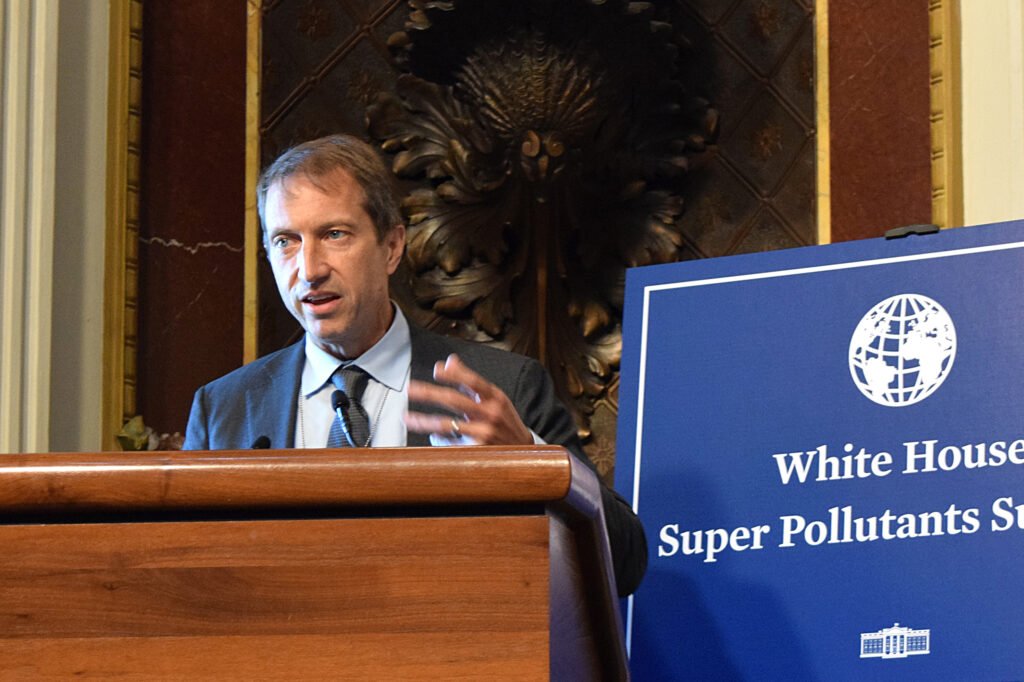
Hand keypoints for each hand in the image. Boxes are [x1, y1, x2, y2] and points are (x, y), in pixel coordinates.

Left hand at [404, 354, 532, 445]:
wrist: (523, 450)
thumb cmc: (505, 420)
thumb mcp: (494, 397)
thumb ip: (470, 380)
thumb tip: (449, 361)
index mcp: (495, 397)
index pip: (473, 381)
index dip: (454, 375)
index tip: (436, 370)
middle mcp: (490, 414)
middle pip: (455, 401)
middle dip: (429, 394)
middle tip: (411, 389)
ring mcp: (483, 433)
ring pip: (447, 425)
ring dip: (424, 421)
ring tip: (407, 418)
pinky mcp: (478, 450)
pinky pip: (451, 443)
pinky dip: (438, 439)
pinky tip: (431, 437)